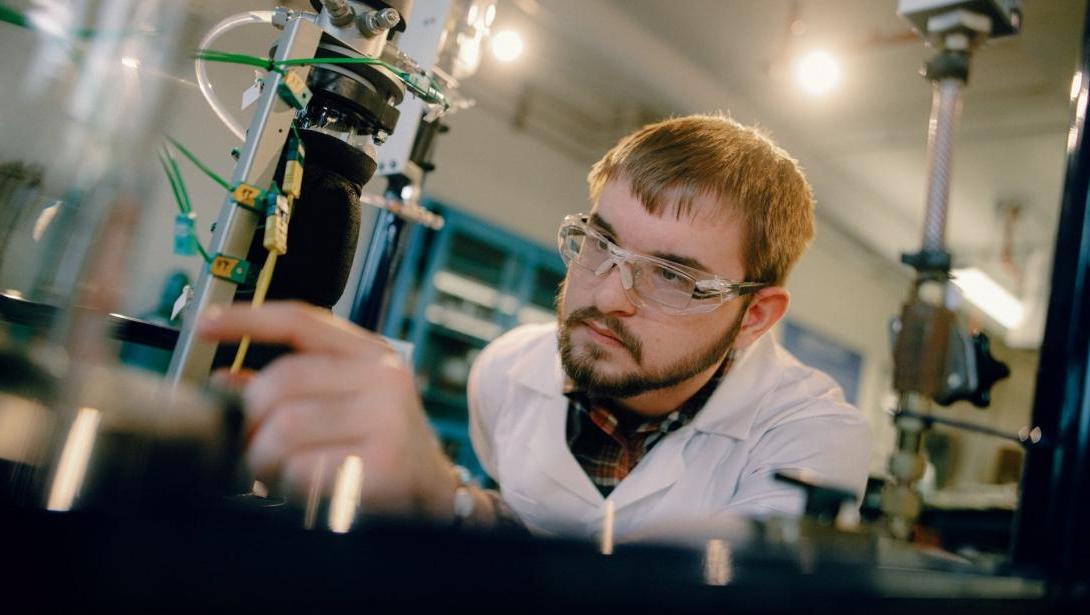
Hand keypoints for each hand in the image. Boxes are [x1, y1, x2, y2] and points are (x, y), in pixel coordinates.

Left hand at [197, 301, 456, 519]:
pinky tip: (304, 491)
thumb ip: (292, 388)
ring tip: (275, 473)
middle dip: (250, 422)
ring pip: (284, 429)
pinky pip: (304, 470)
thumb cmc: (379, 449)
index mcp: (372, 354)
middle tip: (248, 448)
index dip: (247, 319)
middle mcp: (384, 378)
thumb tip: (226, 381)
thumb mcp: (345, 404)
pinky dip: (290, 486)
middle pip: (281, 381)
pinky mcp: (383, 464)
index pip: (301, 321)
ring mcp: (387, 419)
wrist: (433, 496)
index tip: (204, 326)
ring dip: (264, 459)